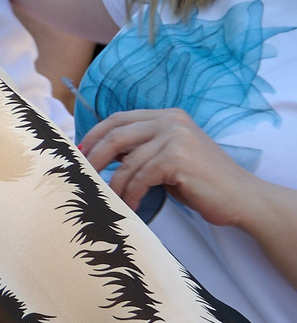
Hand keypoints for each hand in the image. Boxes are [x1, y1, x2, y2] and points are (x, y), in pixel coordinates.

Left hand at [80, 108, 279, 231]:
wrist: (243, 198)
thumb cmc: (202, 181)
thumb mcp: (169, 156)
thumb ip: (142, 148)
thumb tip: (100, 153)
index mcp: (168, 116)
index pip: (119, 119)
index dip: (94, 135)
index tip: (78, 153)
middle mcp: (171, 121)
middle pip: (116, 136)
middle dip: (94, 158)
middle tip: (82, 177)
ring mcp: (175, 138)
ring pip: (126, 163)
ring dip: (115, 186)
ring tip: (111, 201)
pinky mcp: (177, 159)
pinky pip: (139, 178)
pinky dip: (131, 195)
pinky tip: (131, 206)